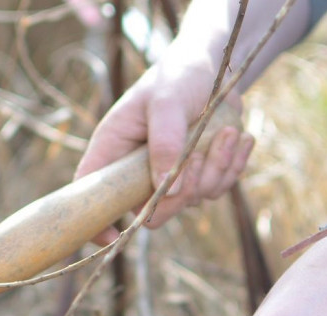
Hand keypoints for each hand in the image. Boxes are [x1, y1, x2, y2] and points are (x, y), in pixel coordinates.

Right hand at [75, 47, 254, 244]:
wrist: (214, 67)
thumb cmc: (178, 76)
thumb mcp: (167, 101)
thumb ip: (165, 143)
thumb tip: (167, 193)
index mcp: (113, 150)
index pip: (90, 195)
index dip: (95, 224)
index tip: (112, 237)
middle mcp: (137, 170)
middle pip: (152, 213)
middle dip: (184, 189)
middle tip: (198, 154)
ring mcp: (169, 176)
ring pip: (191, 201)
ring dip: (216, 169)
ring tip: (226, 131)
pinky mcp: (199, 175)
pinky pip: (218, 190)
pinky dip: (232, 165)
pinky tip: (237, 136)